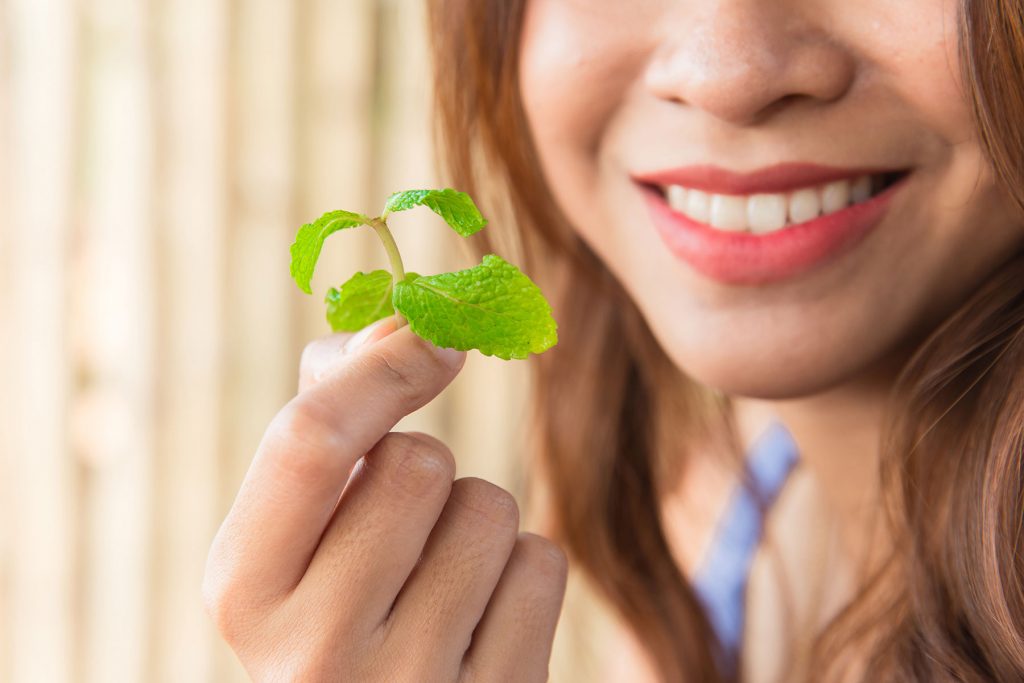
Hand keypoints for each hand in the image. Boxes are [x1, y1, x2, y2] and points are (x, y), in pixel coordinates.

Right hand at [203, 319, 567, 681]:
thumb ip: (327, 426)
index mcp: (244, 590)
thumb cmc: (341, 609)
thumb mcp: (296, 536)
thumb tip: (399, 323)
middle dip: (426, 470)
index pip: (310, 440)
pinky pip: (540, 564)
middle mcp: (314, 653)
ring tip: (441, 581)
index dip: (380, 367)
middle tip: (406, 525)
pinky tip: (482, 620)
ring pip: (489, 509)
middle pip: (418, 464)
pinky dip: (521, 573)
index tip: (433, 336)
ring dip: (477, 522)